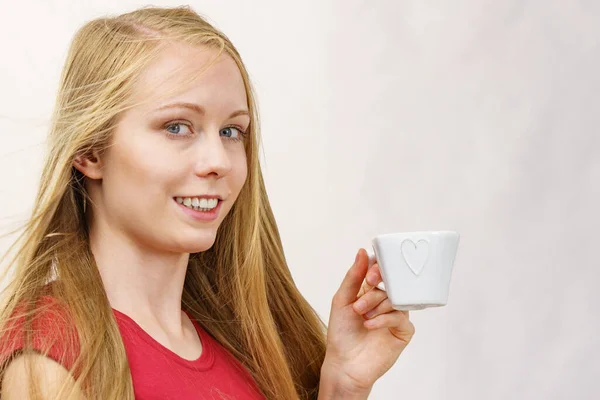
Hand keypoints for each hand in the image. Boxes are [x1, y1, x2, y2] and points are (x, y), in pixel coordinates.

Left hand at [322, 248, 414, 393]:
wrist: (344, 364)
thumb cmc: (341, 333)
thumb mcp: (342, 300)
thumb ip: (353, 276)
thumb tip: (362, 252)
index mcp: (371, 290)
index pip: (381, 270)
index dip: (378, 269)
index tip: (370, 275)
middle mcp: (385, 301)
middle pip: (390, 284)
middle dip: (375, 291)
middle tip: (359, 303)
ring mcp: (395, 315)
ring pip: (396, 299)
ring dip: (377, 306)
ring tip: (362, 316)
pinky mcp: (403, 332)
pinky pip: (401, 317)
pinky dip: (384, 319)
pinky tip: (370, 325)